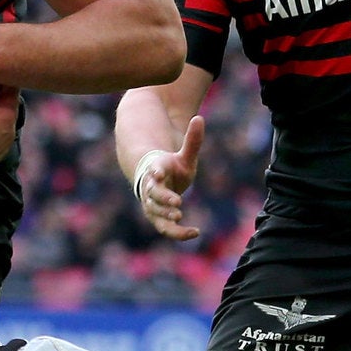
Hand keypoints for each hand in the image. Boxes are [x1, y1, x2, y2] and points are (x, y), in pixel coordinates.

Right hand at [134, 115, 203, 241]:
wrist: (157, 182)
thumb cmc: (171, 168)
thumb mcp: (184, 155)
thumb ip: (192, 140)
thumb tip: (199, 117)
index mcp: (156, 172)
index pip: (153, 173)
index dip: (155, 174)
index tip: (158, 173)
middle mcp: (151, 190)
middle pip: (153, 196)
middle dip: (163, 200)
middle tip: (177, 204)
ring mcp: (153, 206)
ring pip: (156, 214)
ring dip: (167, 217)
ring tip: (180, 217)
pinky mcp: (159, 218)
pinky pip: (167, 228)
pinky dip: (179, 233)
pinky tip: (196, 232)